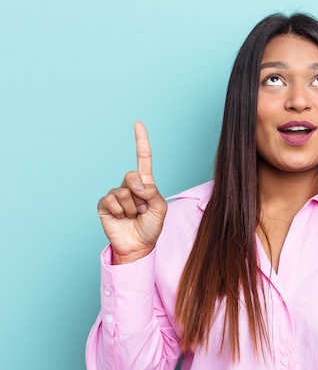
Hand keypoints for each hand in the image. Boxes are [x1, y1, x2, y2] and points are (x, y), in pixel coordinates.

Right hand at [97, 122, 166, 263]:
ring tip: (133, 216)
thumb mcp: (160, 209)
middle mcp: (129, 186)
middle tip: (141, 208)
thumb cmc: (151, 227)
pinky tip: (121, 218)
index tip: (138, 124)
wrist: (138, 246)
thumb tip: (138, 185)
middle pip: (131, 175)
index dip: (141, 141)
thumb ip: (154, 193)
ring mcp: (116, 194)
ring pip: (123, 192)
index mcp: (145, 184)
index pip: (143, 159)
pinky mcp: (104, 205)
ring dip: (131, 208)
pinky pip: (111, 201)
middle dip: (138, 192)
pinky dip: (119, 211)